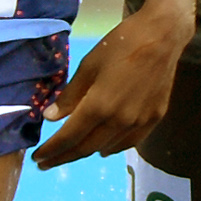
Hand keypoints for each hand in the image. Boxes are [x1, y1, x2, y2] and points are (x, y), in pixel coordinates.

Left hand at [34, 6, 189, 167]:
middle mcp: (119, 121)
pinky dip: (112, 147)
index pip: (69, 137)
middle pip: (86, 148)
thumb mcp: (88, 66)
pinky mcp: (154, 119)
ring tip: (72, 153)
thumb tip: (51, 117)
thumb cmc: (120, 44)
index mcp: (99, 106)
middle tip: (47, 164)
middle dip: (64, 157)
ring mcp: (139, 123)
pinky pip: (129, 142)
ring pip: (107, 147)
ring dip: (87, 152)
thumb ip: (70, 95)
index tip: (38, 158)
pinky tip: (104, 148)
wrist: (162, 36)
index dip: (52, 150)